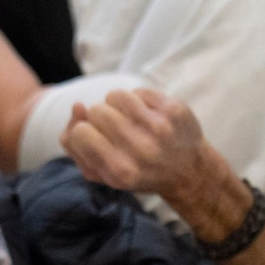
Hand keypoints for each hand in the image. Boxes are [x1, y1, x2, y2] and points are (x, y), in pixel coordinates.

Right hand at [61, 89, 215, 195]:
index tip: (95, 139)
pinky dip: (136, 100)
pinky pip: (138, 90)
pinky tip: (145, 115)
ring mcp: (159, 127)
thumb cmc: (137, 172)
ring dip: (116, 105)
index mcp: (121, 171)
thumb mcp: (102, 173)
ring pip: (115, 96)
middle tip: (115, 131)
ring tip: (127, 120)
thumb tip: (77, 106)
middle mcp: (141, 150)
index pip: (80, 133)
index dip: (82, 132)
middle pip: (96, 111)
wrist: (188, 172)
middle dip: (99, 118)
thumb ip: (75, 146)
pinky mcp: (173, 110)